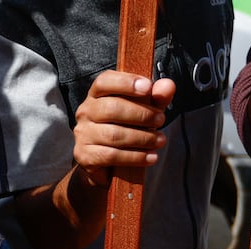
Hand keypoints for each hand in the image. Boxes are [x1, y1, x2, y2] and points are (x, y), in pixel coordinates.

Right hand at [73, 71, 174, 186]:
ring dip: (142, 138)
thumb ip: (155, 98)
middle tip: (161, 120)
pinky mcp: (84, 156)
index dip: (125, 82)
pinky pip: (111, 155)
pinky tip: (150, 157)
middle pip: (111, 108)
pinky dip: (135, 157)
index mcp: (96, 96)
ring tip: (160, 140)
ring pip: (114, 134)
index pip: (104, 81)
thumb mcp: (143, 112)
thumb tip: (168, 85)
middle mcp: (85, 113)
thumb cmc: (124, 131)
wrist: (104, 165)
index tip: (148, 87)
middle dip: (141, 114)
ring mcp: (82, 135)